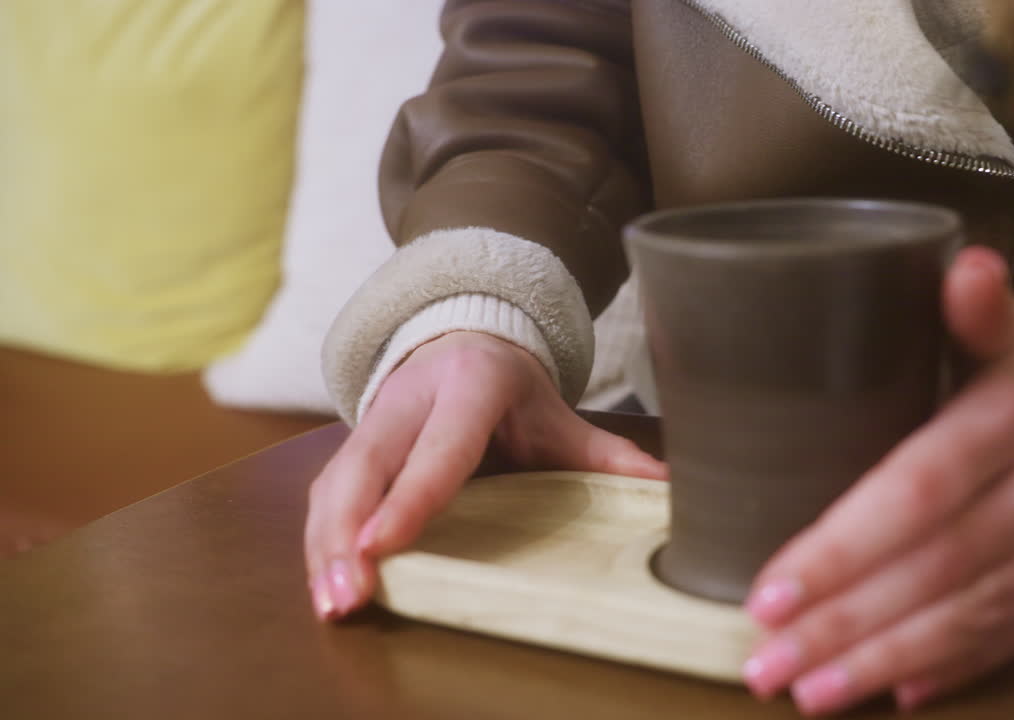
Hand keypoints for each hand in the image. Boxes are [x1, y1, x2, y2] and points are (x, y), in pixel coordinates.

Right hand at [304, 331, 665, 620]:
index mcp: (470, 385)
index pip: (441, 446)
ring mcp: (374, 419)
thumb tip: (670, 488)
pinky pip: (325, 494)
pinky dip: (320, 540)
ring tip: (332, 602)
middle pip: (367, 465)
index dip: (411, 496)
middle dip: (347, 532)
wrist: (461, 339)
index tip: (382, 545)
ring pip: (335, 482)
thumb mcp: (560, 415)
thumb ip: (607, 455)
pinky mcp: (351, 444)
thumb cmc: (511, 389)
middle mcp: (411, 398)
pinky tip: (326, 583)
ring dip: (325, 545)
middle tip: (347, 593)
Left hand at [739, 247, 1013, 714]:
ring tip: (806, 689)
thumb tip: (964, 270)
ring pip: (963, 616)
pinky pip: (1006, 638)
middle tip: (764, 659)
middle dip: (842, 623)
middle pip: (932, 568)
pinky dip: (945, 667)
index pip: (917, 492)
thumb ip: (978, 309)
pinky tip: (889, 691)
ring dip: (878, 661)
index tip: (771, 590)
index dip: (842, 549)